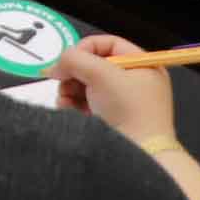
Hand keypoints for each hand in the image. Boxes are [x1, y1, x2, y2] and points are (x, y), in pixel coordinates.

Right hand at [49, 34, 179, 148]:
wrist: (142, 154)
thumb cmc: (131, 112)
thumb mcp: (102, 75)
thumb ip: (74, 59)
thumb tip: (56, 64)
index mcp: (143, 65)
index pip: (109, 44)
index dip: (86, 48)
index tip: (69, 60)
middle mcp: (135, 82)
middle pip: (95, 66)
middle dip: (74, 72)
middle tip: (63, 79)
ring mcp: (124, 103)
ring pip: (88, 86)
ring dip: (70, 89)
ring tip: (65, 98)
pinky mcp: (113, 120)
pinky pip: (88, 104)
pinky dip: (74, 104)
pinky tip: (68, 108)